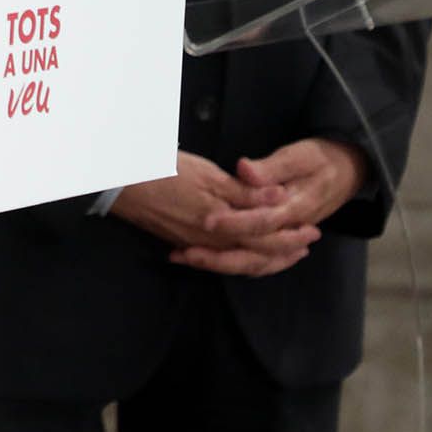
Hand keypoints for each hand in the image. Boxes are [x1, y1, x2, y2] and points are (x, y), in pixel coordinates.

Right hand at [108, 151, 319, 277]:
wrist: (120, 184)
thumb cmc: (163, 170)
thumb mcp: (207, 173)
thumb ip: (243, 190)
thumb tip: (278, 198)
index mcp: (221, 221)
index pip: (265, 232)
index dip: (290, 232)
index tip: (311, 229)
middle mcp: (212, 240)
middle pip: (256, 254)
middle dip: (284, 251)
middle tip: (306, 246)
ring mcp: (197, 245)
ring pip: (239, 261)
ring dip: (264, 259)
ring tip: (282, 255)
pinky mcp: (184, 244)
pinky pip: (220, 260)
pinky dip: (239, 261)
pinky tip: (243, 258)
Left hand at [190, 136, 366, 250]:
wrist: (350, 171)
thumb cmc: (322, 159)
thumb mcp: (298, 156)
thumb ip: (271, 167)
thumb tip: (245, 171)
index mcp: (294, 209)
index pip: (260, 223)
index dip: (233, 224)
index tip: (206, 221)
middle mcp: (289, 230)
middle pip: (253, 254)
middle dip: (217, 256)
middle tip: (184, 254)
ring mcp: (286, 237)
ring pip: (254, 262)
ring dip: (220, 262)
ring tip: (186, 258)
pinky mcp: (281, 237)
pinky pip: (258, 258)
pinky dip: (233, 261)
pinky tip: (207, 259)